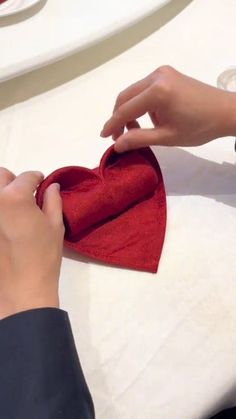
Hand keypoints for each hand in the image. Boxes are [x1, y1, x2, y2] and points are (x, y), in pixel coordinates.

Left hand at [0, 169, 64, 318]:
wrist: (21, 291)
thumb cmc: (43, 258)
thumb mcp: (55, 227)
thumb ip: (53, 201)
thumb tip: (51, 186)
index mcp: (15, 196)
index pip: (27, 176)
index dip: (38, 179)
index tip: (41, 185)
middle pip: (1, 176)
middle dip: (14, 181)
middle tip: (24, 196)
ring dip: (3, 196)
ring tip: (12, 212)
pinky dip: (0, 215)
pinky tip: (5, 228)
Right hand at [101, 66, 235, 151]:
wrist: (225, 112)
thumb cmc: (199, 127)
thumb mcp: (167, 137)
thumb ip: (139, 139)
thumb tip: (116, 145)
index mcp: (157, 91)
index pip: (125, 108)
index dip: (112, 124)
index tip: (103, 137)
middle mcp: (156, 76)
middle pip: (126, 96)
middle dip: (119, 117)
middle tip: (118, 137)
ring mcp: (162, 73)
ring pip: (134, 92)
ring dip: (130, 111)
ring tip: (137, 130)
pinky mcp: (167, 74)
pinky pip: (145, 89)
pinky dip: (141, 104)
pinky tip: (150, 118)